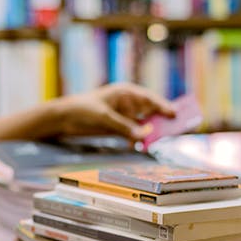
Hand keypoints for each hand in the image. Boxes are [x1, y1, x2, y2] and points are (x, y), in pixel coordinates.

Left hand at [46, 83, 175, 140]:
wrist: (64, 118)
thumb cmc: (82, 109)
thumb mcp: (103, 117)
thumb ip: (123, 127)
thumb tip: (143, 136)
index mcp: (126, 93)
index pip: (149, 99)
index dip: (163, 106)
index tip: (174, 114)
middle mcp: (128, 104)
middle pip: (150, 112)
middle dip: (161, 121)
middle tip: (176, 130)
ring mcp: (123, 116)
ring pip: (143, 125)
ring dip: (150, 133)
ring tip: (159, 142)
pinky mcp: (118, 128)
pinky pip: (133, 134)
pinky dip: (138, 140)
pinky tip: (140, 147)